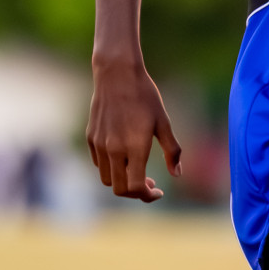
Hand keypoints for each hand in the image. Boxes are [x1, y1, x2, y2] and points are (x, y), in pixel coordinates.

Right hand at [85, 62, 182, 201]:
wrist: (117, 73)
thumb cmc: (145, 96)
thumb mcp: (163, 122)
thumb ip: (171, 150)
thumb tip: (177, 174)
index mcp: (135, 147)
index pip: (137, 187)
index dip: (148, 196)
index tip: (159, 191)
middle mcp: (114, 149)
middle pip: (120, 189)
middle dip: (136, 193)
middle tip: (150, 183)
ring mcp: (100, 144)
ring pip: (106, 179)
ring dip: (122, 182)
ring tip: (137, 170)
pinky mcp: (90, 137)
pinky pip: (99, 164)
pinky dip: (111, 168)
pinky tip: (124, 156)